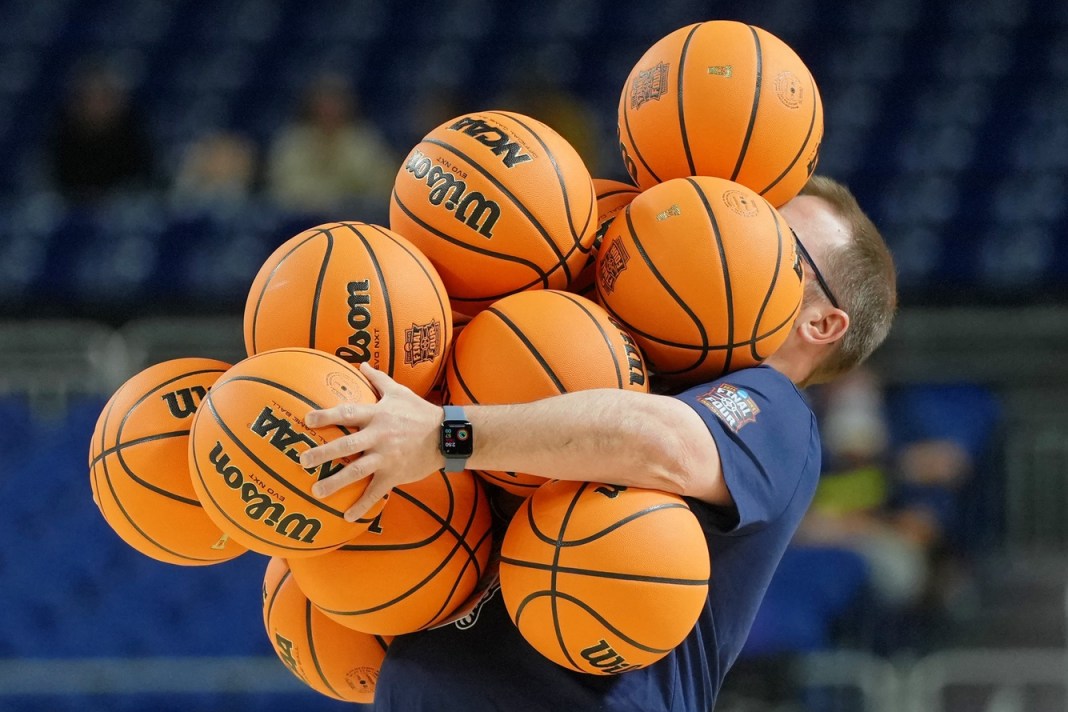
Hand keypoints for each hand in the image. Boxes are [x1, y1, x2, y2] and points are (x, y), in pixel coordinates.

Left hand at [300, 362, 444, 521]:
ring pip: (357, 471)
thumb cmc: (420, 412)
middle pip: (347, 446)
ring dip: (335, 483)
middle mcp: (379, 436)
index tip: (307, 419)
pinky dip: (362, 505)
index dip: (327, 416)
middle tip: (302, 460)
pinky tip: (347, 516)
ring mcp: (386, 457)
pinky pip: (376, 492)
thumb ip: (378, 379)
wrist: (447, 436)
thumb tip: (360, 364)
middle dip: (323, 454)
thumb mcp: (400, 392)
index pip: (347, 413)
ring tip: (316, 492)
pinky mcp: (395, 474)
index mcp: (377, 415)